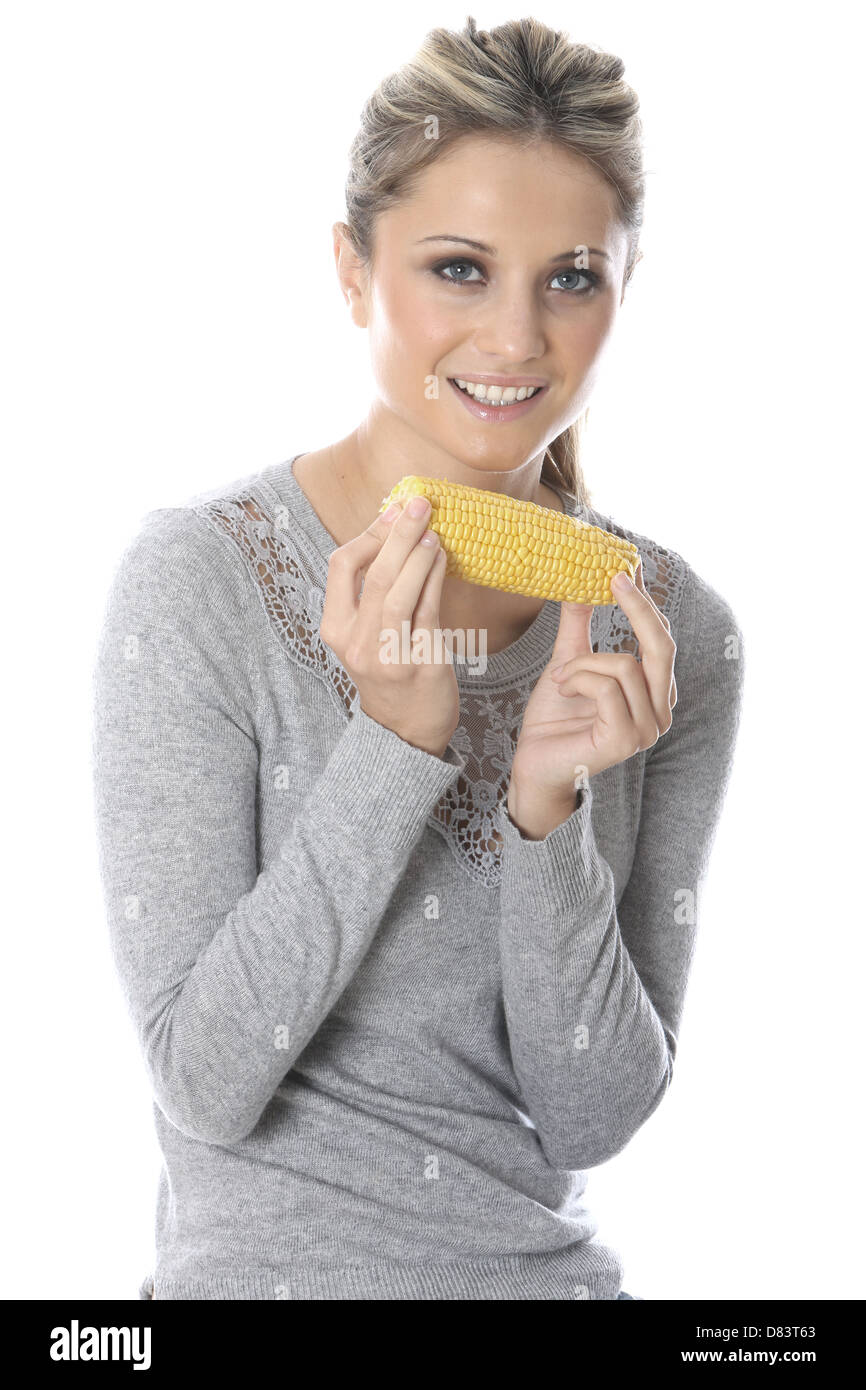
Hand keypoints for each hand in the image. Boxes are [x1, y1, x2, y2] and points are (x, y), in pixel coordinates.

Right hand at [318, 494, 459, 758]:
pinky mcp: (422, 663)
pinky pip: (429, 611)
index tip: (392, 513)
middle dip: (398, 533)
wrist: (405, 731)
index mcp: (335, 629)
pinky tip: (444, 560)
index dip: (369, 534)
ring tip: (433, 532)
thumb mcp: (364, 635)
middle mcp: (357, 642)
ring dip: (418, 555)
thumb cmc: (388, 672)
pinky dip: (436, 579)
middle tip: (419, 504)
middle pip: (374, 574)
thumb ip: (371, 593)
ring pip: (399, 592)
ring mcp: (388, 655)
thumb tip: (395, 532)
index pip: (341, 566)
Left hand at [506, 558, 676, 837]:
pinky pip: (608, 687)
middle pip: (662, 647)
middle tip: (614, 579)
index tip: (624, 572)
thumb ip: (579, 629)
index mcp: (654, 694)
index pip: (662, 640)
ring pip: (625, 666)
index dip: (645, 605)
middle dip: (639, 609)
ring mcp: (646, 730)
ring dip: (582, 663)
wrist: (533, 763)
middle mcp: (660, 712)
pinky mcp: (625, 740)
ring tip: (560, 678)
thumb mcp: (568, 663)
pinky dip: (579, 679)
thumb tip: (582, 586)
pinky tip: (562, 689)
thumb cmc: (554, 720)